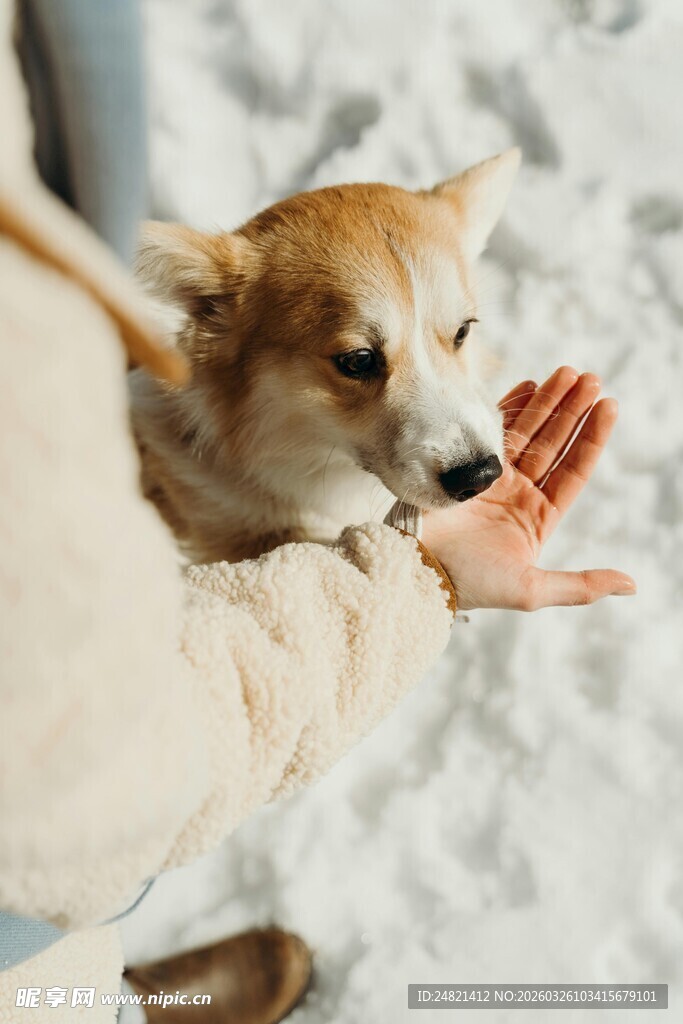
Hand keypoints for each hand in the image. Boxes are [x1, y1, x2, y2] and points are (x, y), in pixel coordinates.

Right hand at [421, 366, 635, 610]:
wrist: (416, 567)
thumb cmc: (471, 582)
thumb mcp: (532, 590)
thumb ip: (581, 585)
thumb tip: (631, 585)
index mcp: (538, 518)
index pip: (574, 471)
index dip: (592, 438)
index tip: (608, 405)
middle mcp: (518, 495)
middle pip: (554, 444)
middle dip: (572, 410)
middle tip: (590, 378)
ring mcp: (491, 477)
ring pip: (527, 432)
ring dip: (547, 402)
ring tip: (567, 373)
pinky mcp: (463, 465)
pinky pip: (493, 430)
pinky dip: (510, 408)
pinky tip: (527, 385)